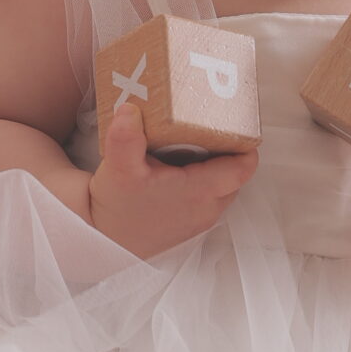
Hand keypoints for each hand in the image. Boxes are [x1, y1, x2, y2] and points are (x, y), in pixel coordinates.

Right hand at [88, 98, 257, 256]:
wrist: (104, 240)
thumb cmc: (116, 209)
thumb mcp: (118, 169)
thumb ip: (125, 138)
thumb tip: (129, 110)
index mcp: (200, 191)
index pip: (243, 166)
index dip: (245, 141)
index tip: (235, 120)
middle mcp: (207, 208)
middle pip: (235, 172)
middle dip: (228, 148)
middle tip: (210, 123)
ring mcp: (200, 218)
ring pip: (222, 184)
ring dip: (214, 164)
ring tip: (193, 141)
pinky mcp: (191, 222)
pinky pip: (209, 195)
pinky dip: (202, 178)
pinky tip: (178, 165)